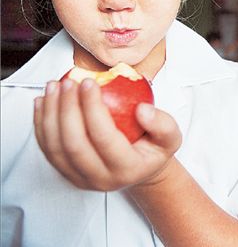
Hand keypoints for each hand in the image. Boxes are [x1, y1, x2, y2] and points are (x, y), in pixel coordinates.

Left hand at [33, 78, 181, 190]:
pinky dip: (41, 122)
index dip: (92, 108)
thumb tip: (142, 110)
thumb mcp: (171, 137)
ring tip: (54, 86)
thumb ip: (163, 123)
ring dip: (50, 113)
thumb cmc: (154, 148)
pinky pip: (47, 148)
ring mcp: (79, 179)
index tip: (90, 82)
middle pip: (74, 145)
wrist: (140, 169)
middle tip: (69, 82)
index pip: (104, 138)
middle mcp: (101, 180)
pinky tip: (43, 101)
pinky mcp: (65, 173)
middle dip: (67, 109)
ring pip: (55, 148)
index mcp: (127, 170)